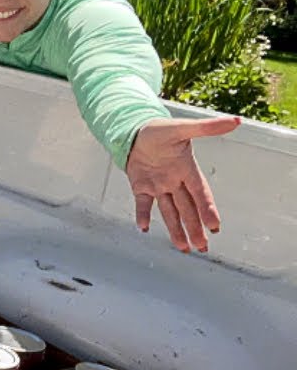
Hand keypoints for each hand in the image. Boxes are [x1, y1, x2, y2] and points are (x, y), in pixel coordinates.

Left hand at [126, 115, 239, 252]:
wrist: (135, 131)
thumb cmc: (160, 130)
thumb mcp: (182, 128)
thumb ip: (206, 127)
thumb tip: (235, 121)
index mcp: (187, 170)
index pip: (200, 193)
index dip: (207, 209)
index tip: (214, 226)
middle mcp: (175, 182)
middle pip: (187, 209)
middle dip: (195, 227)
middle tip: (202, 247)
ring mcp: (158, 186)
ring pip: (169, 212)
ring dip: (176, 229)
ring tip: (184, 248)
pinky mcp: (141, 187)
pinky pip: (143, 204)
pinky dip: (143, 215)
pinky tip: (144, 228)